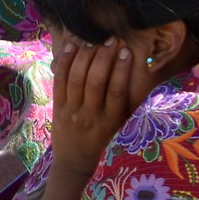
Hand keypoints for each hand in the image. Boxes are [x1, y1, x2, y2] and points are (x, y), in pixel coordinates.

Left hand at [49, 39, 141, 187]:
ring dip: (84, 56)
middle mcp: (91, 116)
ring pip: (76, 79)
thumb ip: (126, 102)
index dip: (122, 70)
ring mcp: (72, 112)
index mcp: (111, 121)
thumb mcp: (119, 124)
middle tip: (110, 39)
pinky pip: (60, 82)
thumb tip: (140, 69)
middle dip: (103, 57)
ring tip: (92, 40)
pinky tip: (72, 47)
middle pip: (96, 82)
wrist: (75, 160)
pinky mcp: (58, 108)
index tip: (127, 51)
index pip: (117, 92)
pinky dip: (65, 62)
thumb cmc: (103, 137)